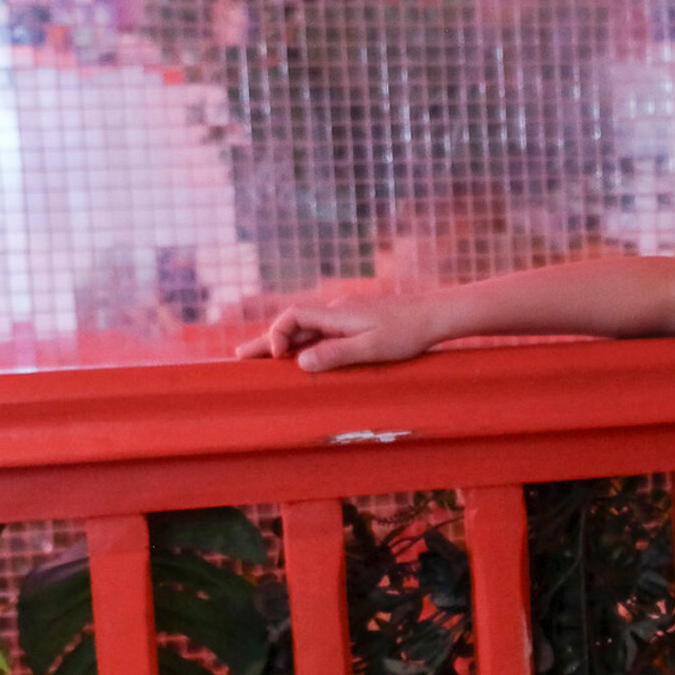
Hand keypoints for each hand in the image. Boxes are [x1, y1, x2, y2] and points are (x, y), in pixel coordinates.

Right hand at [234, 293, 437, 371]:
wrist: (434, 315)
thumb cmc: (406, 334)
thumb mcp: (371, 348)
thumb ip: (335, 355)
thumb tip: (299, 362)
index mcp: (336, 314)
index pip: (292, 317)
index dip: (277, 335)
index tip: (277, 357)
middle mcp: (336, 311)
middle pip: (292, 323)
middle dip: (266, 341)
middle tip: (240, 357)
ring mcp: (346, 315)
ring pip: (306, 328)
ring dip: (284, 342)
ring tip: (263, 358)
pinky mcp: (357, 321)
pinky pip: (322, 331)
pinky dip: (305, 342)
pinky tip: (302, 352)